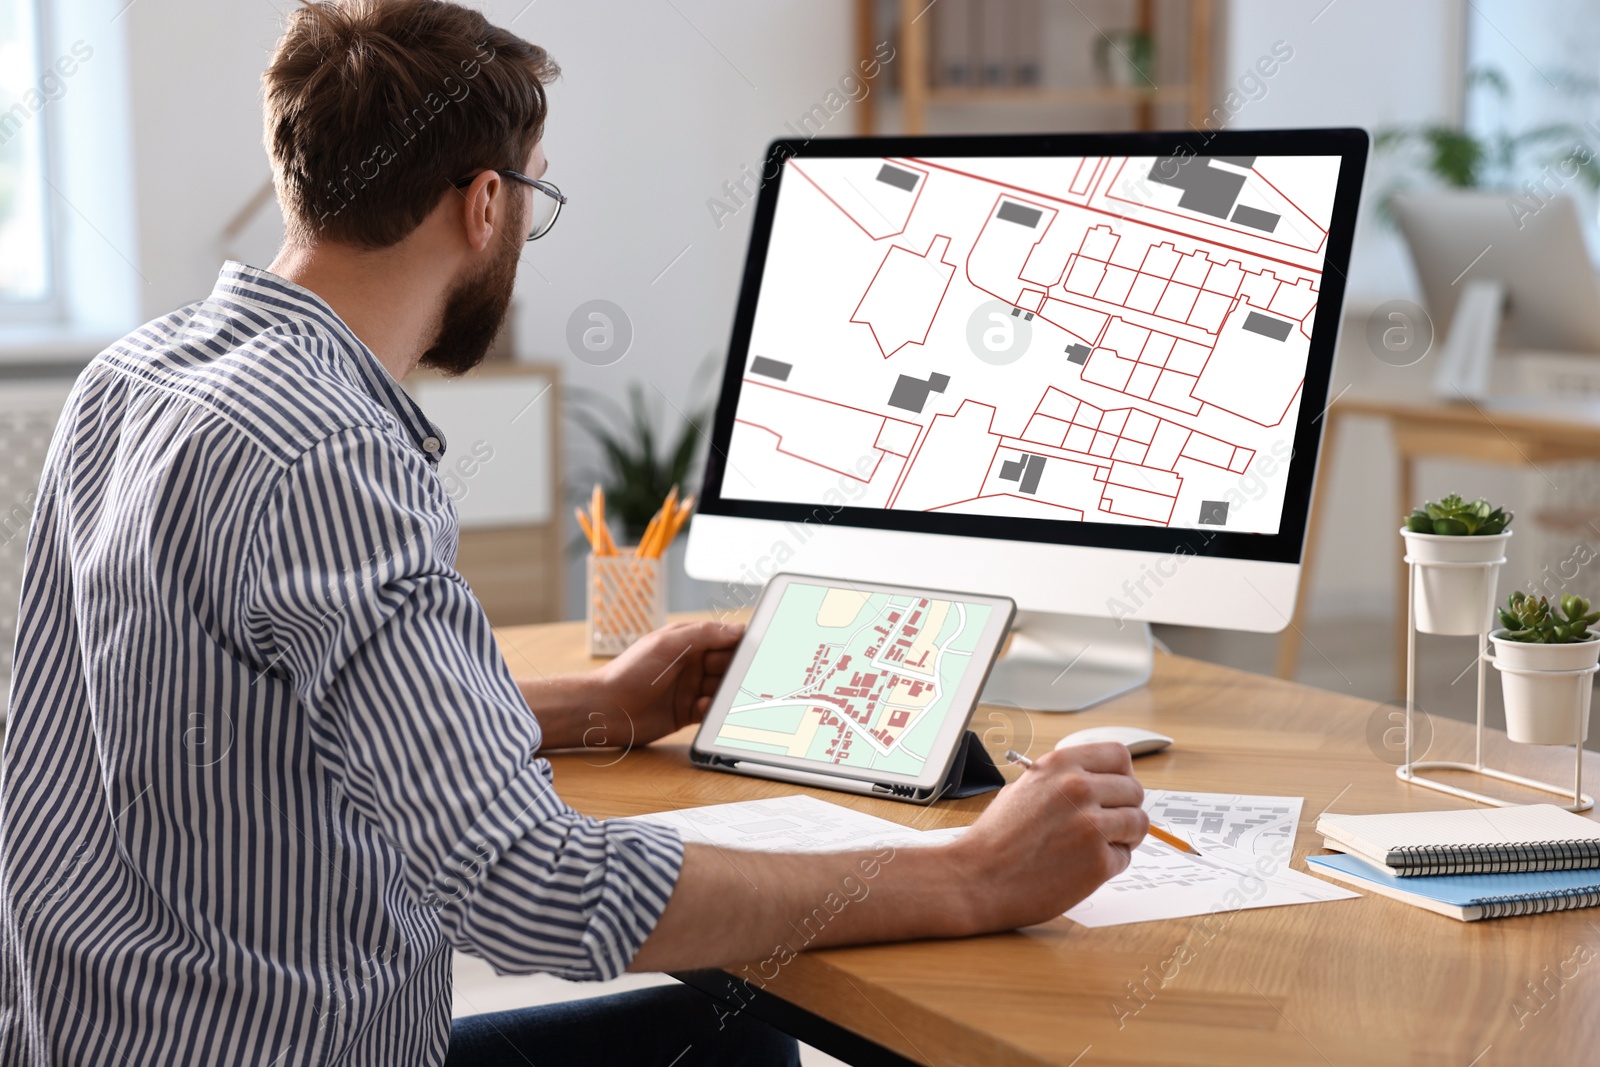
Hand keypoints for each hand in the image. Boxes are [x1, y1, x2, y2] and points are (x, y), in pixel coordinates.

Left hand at [594, 619, 744, 746]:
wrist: (604, 709)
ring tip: (732, 696)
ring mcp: (690, 689)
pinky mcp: (687, 712)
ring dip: (728, 692)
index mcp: (687, 642)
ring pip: (722, 689)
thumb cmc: (628, 672)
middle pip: (728, 665)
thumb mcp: (667, 645)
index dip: (742, 643)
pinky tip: (704, 708)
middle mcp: (691, 664)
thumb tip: (736, 630)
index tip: (761, 648)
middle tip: (752, 676)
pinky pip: (711, 711)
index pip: (724, 639)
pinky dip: (714, 711)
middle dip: (739, 670)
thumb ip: (703, 634)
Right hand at [945, 742, 1146, 931]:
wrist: (975, 878)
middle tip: (1106, 825)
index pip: (1119, 756)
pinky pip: (1124, 857)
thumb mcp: (1025, 787)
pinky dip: (1109, 864)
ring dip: (1123, 836)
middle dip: (1124, 808)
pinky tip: (1080, 867)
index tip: (1116, 790)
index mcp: (1060, 764)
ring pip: (1138, 823)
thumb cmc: (995, 838)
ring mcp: (1091, 825)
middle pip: (1134, 790)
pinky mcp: (1098, 862)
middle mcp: (1079, 788)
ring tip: (1094, 846)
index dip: (1121, 775)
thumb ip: (1064, 780)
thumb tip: (1100, 783)